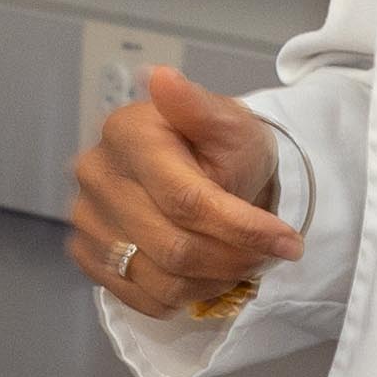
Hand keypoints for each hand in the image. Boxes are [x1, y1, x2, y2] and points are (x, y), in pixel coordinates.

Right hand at [68, 67, 299, 318]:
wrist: (200, 167)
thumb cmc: (219, 145)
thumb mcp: (229, 122)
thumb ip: (199, 108)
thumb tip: (163, 79)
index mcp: (127, 133)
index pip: (186, 200)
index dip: (241, 228)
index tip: (288, 242)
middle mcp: (97, 176)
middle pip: (175, 246)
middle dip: (235, 258)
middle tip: (271, 255)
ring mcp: (87, 219)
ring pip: (161, 279)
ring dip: (216, 281)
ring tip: (243, 262)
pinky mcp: (89, 254)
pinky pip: (144, 298)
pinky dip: (188, 295)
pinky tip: (209, 273)